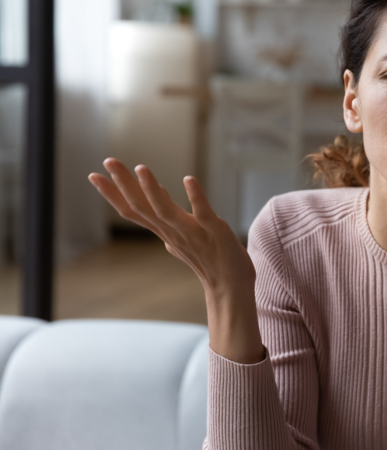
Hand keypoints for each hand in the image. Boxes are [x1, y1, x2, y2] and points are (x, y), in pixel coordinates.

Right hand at [88, 158, 254, 294]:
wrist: (230, 288)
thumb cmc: (209, 260)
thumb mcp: (182, 235)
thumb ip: (168, 217)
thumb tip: (158, 191)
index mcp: (164, 232)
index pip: (133, 211)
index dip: (113, 194)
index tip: (93, 175)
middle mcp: (173, 233)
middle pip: (142, 208)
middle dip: (123, 184)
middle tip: (108, 160)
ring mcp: (193, 234)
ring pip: (165, 212)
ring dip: (152, 190)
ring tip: (141, 168)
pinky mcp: (216, 233)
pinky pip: (204, 214)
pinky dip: (196, 197)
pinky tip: (188, 179)